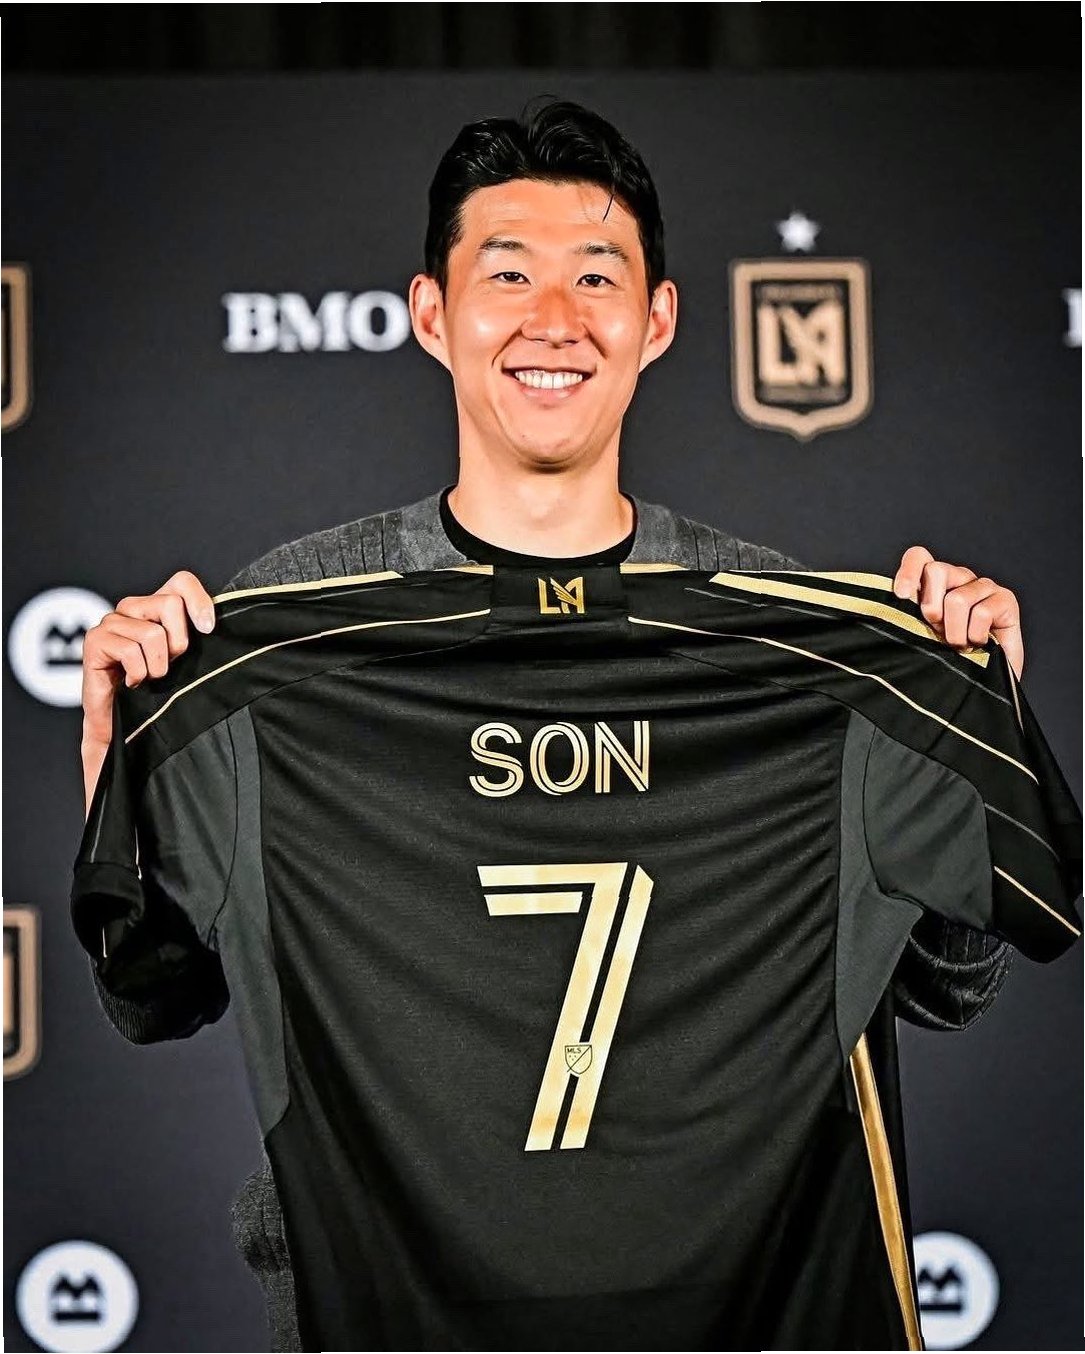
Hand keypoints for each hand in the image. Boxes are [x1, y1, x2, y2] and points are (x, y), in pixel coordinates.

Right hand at [80, 570, 214, 813]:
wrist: (129, 730)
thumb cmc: (165, 696)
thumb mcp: (193, 663)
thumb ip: (204, 637)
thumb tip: (237, 623)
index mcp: (158, 608)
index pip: (181, 581)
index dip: (198, 600)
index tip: (209, 630)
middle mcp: (134, 609)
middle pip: (169, 603)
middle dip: (180, 642)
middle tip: (172, 666)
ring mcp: (112, 623)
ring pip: (152, 632)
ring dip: (159, 665)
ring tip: (151, 678)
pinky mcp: (95, 642)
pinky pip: (129, 649)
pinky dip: (138, 672)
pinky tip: (132, 684)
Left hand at [892, 546, 1023, 680]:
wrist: (981, 684)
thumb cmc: (946, 660)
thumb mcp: (918, 636)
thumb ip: (906, 614)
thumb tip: (893, 600)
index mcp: (933, 583)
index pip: (919, 557)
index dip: (908, 570)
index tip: (901, 595)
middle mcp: (958, 579)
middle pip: (936, 570)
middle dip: (931, 608)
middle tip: (938, 631)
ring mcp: (983, 587)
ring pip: (957, 599)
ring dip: (955, 633)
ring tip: (960, 645)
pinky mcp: (1005, 599)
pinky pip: (982, 612)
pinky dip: (976, 636)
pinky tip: (980, 644)